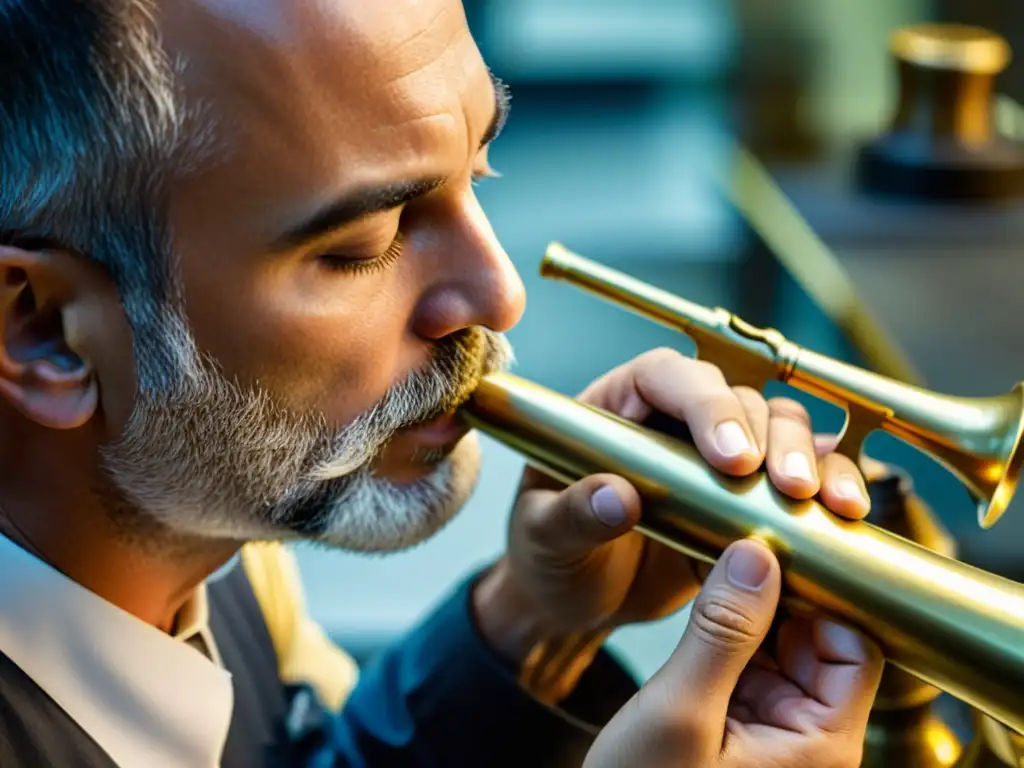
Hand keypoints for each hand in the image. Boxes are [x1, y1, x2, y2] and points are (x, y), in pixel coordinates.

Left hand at [473, 348, 873, 698]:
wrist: (573, 603)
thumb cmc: (547, 557)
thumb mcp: (541, 538)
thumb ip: (570, 515)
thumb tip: (615, 497)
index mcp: (615, 408)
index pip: (666, 374)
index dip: (706, 402)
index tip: (731, 457)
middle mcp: (671, 420)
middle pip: (736, 396)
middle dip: (771, 435)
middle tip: (787, 487)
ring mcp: (714, 457)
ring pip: (779, 429)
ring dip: (810, 459)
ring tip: (829, 504)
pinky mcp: (745, 497)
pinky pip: (797, 477)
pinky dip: (828, 487)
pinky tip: (847, 511)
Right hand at [582, 539, 882, 767]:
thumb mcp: (679, 712)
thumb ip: (721, 634)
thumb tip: (755, 558)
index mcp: (820, 746)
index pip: (855, 647)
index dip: (820, 596)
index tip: (774, 553)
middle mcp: (808, 737)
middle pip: (819, 640)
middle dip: (782, 593)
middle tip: (740, 545)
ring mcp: (773, 728)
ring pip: (781, 644)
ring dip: (753, 607)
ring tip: (719, 563)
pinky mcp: (739, 721)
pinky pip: (748, 660)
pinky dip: (728, 629)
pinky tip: (706, 598)